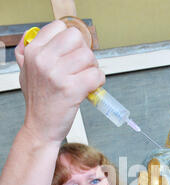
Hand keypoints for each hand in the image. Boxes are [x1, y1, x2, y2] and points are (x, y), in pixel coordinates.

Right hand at [15, 20, 104, 142]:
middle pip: (77, 38)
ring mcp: (57, 75)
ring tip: (85, 80)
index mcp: (33, 52)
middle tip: (82, 68)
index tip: (72, 55)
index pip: (60, 27)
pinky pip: (96, 75)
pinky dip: (99, 82)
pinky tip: (90, 89)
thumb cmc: (39, 102)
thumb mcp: (26, 71)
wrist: (40, 128)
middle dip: (84, 53)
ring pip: (89, 56)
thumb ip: (32, 51)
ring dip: (93, 69)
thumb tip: (47, 34)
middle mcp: (43, 60)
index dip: (72, 41)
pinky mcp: (71, 90)